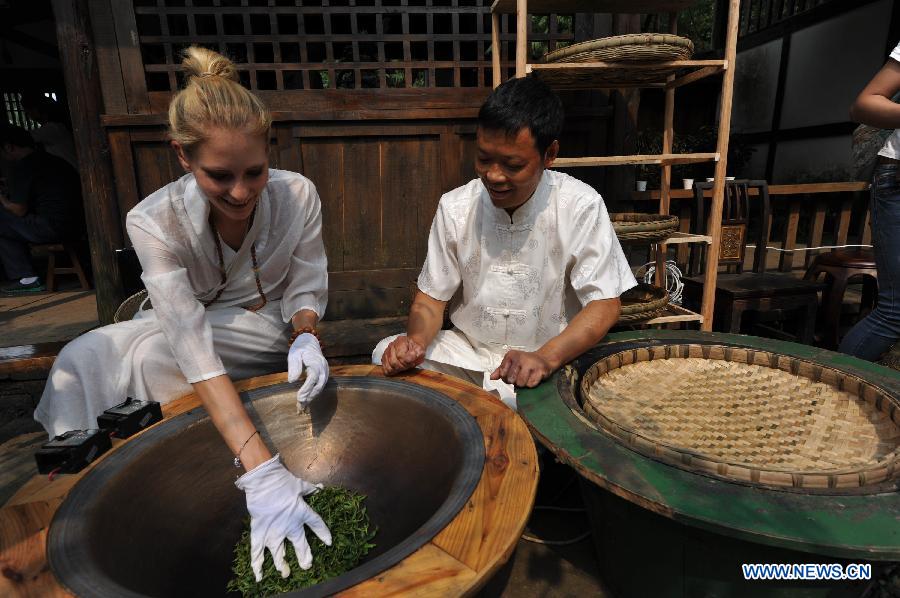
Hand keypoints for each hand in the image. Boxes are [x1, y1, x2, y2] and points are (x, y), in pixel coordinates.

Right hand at [234, 454, 331, 581]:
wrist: (263, 481)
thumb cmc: (283, 482)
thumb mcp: (300, 485)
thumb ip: (311, 489)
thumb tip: (321, 488)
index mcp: (302, 513)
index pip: (317, 525)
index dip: (323, 533)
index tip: (328, 542)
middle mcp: (290, 526)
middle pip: (300, 544)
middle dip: (304, 556)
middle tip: (307, 565)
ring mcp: (274, 532)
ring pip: (280, 553)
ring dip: (283, 564)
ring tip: (286, 573)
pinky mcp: (259, 532)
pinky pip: (258, 552)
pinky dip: (257, 565)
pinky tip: (260, 575)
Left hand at [287, 333, 328, 410]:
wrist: (310, 341)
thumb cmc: (300, 348)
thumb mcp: (294, 355)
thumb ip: (294, 367)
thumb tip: (292, 381)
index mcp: (316, 363)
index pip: (313, 379)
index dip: (306, 389)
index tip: (299, 398)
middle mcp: (323, 368)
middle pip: (318, 385)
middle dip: (310, 397)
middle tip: (300, 406)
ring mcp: (325, 371)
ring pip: (320, 387)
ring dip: (312, 397)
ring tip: (302, 407)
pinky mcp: (324, 374)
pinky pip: (320, 386)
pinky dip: (314, 393)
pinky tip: (307, 400)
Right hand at [380, 335, 424, 374]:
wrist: (411, 346)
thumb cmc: (415, 348)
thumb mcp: (420, 350)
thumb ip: (417, 353)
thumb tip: (411, 357)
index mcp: (401, 341)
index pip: (400, 356)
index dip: (407, 362)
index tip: (412, 362)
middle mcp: (392, 345)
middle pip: (393, 362)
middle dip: (402, 367)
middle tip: (408, 365)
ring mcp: (387, 352)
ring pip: (388, 366)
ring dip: (397, 370)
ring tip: (403, 367)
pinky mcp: (384, 358)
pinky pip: (385, 368)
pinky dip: (391, 371)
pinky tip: (397, 369)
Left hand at [490, 350, 552, 387]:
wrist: (544, 359)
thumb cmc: (525, 362)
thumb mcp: (511, 363)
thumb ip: (500, 370)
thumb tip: (491, 378)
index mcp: (511, 355)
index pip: (502, 373)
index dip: (506, 377)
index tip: (512, 373)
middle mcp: (521, 358)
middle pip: (511, 380)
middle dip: (516, 381)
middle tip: (521, 375)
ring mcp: (531, 364)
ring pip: (521, 383)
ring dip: (524, 383)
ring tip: (528, 376)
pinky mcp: (541, 370)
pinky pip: (531, 384)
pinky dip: (532, 383)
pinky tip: (534, 377)